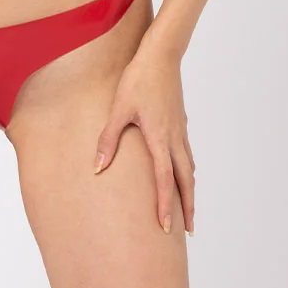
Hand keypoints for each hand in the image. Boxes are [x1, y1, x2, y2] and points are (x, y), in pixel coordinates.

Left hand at [93, 40, 195, 232]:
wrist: (161, 55)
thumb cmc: (138, 80)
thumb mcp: (118, 109)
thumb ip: (108, 139)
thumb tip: (98, 167)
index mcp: (159, 138)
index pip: (164, 180)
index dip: (165, 206)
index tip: (166, 227)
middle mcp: (174, 139)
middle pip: (186, 182)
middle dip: (187, 208)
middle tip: (189, 232)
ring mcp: (180, 131)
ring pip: (189, 169)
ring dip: (189, 192)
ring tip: (188, 210)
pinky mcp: (180, 123)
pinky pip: (187, 155)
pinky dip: (188, 172)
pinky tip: (185, 176)